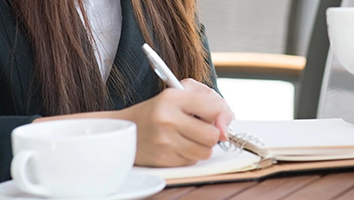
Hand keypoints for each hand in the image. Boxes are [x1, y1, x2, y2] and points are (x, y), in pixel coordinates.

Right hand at [115, 78, 233, 166]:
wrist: (127, 128)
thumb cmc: (160, 110)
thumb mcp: (182, 93)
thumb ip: (212, 102)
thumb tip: (226, 128)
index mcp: (173, 98)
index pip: (214, 109)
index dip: (218, 114)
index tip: (211, 116)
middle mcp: (168, 119)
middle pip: (212, 135)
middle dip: (211, 134)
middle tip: (201, 129)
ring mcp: (164, 141)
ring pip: (205, 151)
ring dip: (202, 146)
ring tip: (189, 137)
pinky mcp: (162, 159)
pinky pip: (191, 161)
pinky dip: (189, 155)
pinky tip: (178, 145)